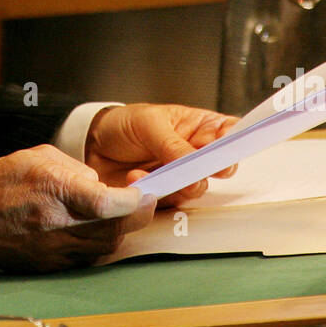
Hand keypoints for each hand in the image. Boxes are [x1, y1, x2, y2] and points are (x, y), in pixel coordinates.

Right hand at [0, 144, 155, 271]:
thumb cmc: (2, 181)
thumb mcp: (40, 157)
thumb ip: (76, 169)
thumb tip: (101, 185)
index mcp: (55, 192)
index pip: (107, 204)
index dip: (132, 201)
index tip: (142, 193)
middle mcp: (57, 225)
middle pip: (113, 230)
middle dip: (135, 217)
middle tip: (143, 203)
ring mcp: (53, 250)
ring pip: (104, 248)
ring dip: (119, 232)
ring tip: (120, 215)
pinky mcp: (49, 265)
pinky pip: (86, 258)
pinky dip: (99, 245)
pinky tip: (97, 231)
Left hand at [84, 104, 238, 206]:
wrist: (92, 144)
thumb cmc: (124, 124)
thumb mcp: (149, 124)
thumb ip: (173, 145)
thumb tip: (196, 167)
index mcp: (198, 127)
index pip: (228, 133)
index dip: (233, 142)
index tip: (225, 151)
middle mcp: (194, 153)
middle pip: (219, 166)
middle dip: (208, 170)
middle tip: (194, 172)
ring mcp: (180, 175)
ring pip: (197, 188)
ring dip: (178, 184)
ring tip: (154, 172)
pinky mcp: (163, 194)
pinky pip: (170, 202)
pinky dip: (153, 193)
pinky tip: (135, 177)